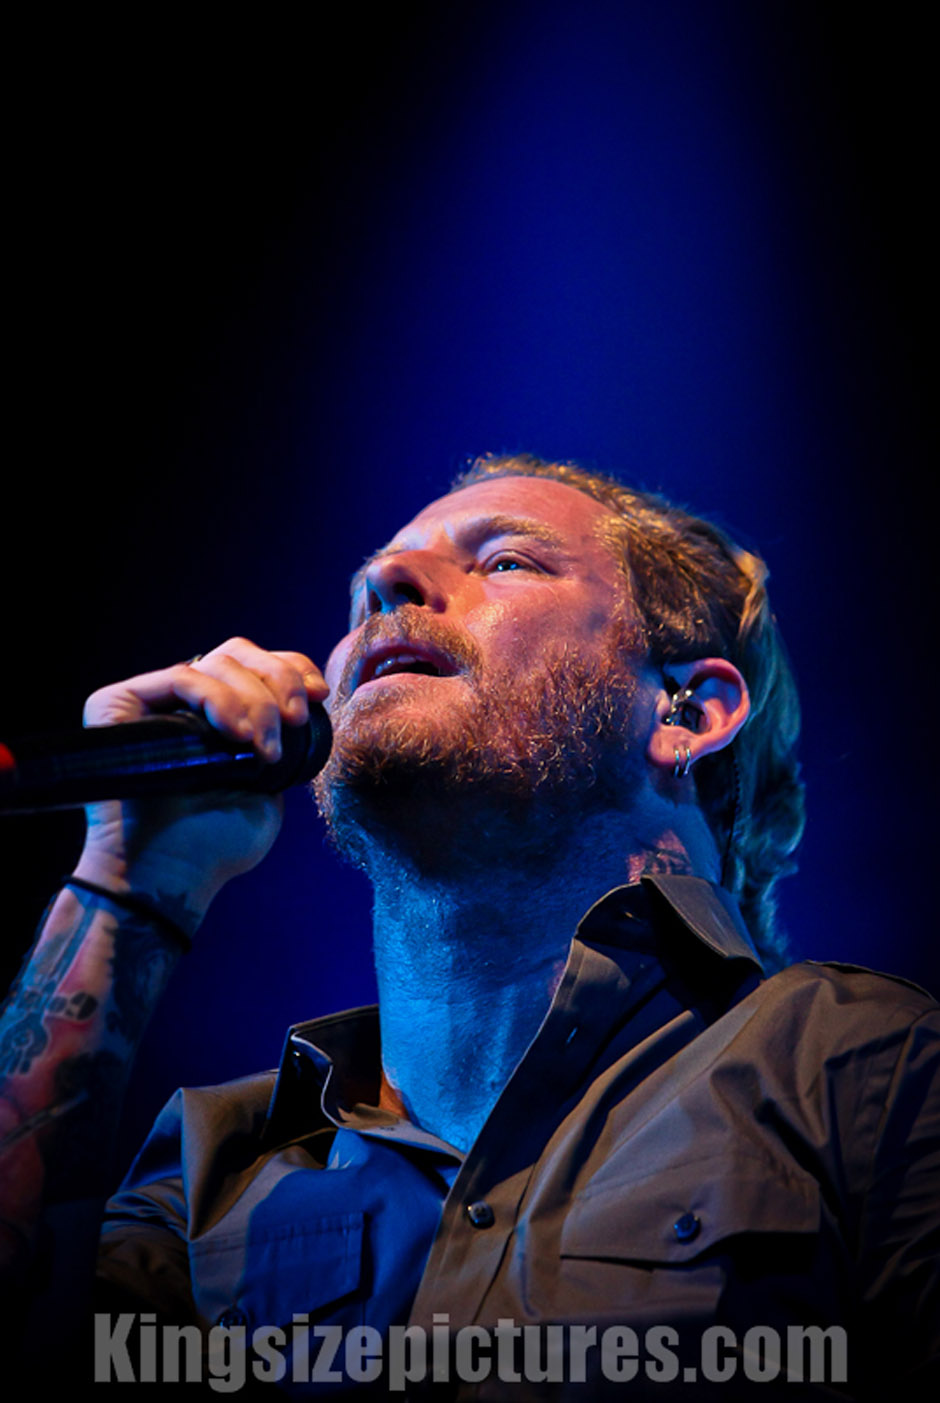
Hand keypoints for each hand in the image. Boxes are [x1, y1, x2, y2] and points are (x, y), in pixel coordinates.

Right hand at [74, 639, 328, 928]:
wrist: (169, 879)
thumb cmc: (216, 846)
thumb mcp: (269, 788)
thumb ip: (282, 744)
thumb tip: (300, 700)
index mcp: (217, 716)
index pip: (256, 665)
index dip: (292, 668)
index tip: (319, 695)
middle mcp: (181, 702)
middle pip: (237, 653)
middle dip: (279, 679)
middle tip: (295, 720)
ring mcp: (149, 701)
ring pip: (215, 663)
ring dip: (254, 701)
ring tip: (264, 749)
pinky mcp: (115, 704)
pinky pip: (179, 677)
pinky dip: (218, 699)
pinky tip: (238, 735)